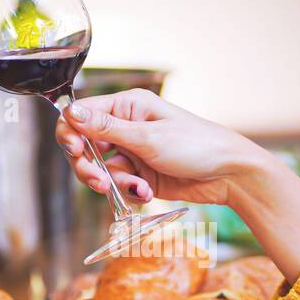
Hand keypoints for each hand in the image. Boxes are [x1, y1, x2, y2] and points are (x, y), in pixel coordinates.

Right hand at [56, 89, 299, 280]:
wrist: (229, 175)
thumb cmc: (196, 146)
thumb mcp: (148, 137)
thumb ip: (107, 128)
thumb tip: (70, 111)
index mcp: (126, 106)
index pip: (80, 116)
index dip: (70, 134)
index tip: (75, 151)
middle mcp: (125, 127)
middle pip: (84, 147)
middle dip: (89, 167)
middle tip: (100, 183)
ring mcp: (132, 152)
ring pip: (100, 171)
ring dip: (114, 184)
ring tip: (140, 189)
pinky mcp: (140, 174)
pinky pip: (118, 186)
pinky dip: (130, 192)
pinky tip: (149, 192)